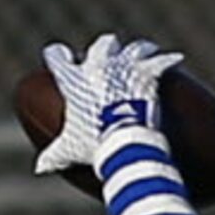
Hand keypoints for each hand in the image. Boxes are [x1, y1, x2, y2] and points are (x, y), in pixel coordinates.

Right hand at [34, 33, 185, 177]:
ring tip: (141, 54)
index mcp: (73, 81)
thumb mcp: (70, 151)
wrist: (123, 143)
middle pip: (101, 46)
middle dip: (103, 50)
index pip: (57, 58)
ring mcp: (123, 66)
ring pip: (132, 49)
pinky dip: (166, 61)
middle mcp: (97, 66)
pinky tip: (173, 60)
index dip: (56, 56)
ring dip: (136, 52)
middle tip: (105, 57)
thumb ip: (54, 155)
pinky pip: (159, 60)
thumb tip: (41, 168)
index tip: (58, 56)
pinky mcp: (147, 72)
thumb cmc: (93, 145)